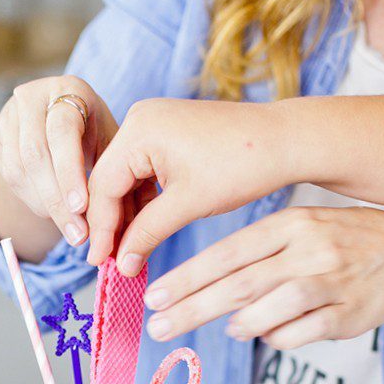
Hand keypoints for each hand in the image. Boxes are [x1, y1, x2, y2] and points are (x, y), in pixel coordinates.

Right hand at [0, 75, 119, 246]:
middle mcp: (33, 97)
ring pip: (18, 169)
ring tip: (69, 228)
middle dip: (58, 200)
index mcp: (70, 90)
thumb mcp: (113, 146)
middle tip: (78, 235)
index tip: (82, 208)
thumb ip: (122, 177)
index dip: (70, 172)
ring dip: (44, 205)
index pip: (62, 132)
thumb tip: (133, 228)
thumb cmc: (96, 135)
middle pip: (35, 153)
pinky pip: (7, 176)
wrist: (63, 121)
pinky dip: (31, 200)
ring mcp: (9, 116)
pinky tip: (52, 212)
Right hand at [86, 97, 288, 269]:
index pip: (104, 186)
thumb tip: (121, 264)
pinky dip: (143, 201)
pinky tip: (144, 229)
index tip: (99, 263)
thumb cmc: (241, 166)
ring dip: (127, 215)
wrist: (284, 141)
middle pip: (110, 180)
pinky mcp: (167, 133)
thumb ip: (147, 233)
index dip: (101, 229)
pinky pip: (144, 171)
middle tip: (108, 263)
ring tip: (127, 252)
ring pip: (126, 178)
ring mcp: (153, 123)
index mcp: (139, 130)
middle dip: (110, 223)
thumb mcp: (187, 205)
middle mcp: (140, 119)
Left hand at [143, 206, 383, 349]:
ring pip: (273, 308)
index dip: (187, 277)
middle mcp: (308, 250)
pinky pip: (302, 332)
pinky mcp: (348, 314)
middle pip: (240, 284)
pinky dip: (276, 337)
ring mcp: (330, 282)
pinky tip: (266, 333)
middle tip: (159, 326)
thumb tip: (203, 289)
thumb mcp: (296, 229)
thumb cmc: (336, 242)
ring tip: (228, 330)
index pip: (228, 253)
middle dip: (193, 308)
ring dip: (241, 323)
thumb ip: (253, 256)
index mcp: (289, 225)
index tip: (153, 296)